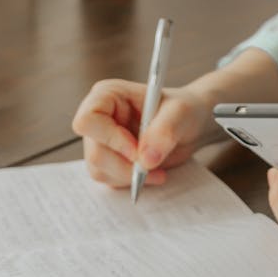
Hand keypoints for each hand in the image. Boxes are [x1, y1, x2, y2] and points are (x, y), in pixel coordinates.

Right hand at [71, 80, 213, 186]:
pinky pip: (109, 178)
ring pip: (99, 169)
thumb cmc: (183, 110)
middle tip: (153, 165)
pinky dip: (130, 181)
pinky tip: (150, 172)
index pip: (88, 120)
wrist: (189, 125)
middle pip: (94, 152)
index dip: (110, 139)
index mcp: (107, 95)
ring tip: (156, 169)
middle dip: (124, 165)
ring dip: (129, 175)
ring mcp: (101, 140)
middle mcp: (99, 118)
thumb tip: (146, 159)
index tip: (137, 151)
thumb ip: (164, 131)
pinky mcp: (108, 159)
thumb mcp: (180, 113)